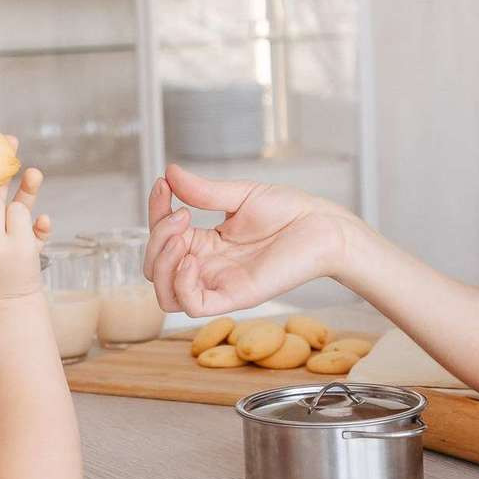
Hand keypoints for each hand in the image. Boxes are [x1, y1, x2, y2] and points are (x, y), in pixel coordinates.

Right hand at [143, 165, 352, 316]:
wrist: (323, 226)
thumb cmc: (290, 212)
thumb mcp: (240, 195)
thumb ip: (204, 191)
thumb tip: (169, 173)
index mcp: (207, 244)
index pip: (163, 238)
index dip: (155, 212)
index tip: (163, 185)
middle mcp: (208, 266)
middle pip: (156, 269)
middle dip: (156, 239)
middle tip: (180, 214)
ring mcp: (220, 283)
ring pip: (165, 295)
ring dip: (161, 263)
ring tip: (181, 233)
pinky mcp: (235, 297)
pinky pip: (193, 305)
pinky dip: (181, 284)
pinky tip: (191, 258)